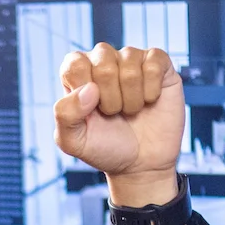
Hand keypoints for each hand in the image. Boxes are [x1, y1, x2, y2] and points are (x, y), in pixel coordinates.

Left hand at [53, 44, 184, 203]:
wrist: (141, 164)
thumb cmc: (104, 148)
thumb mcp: (73, 140)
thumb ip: (65, 114)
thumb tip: (90, 88)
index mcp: (78, 71)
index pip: (75, 64)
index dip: (84, 92)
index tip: (91, 111)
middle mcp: (103, 59)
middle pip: (104, 64)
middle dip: (110, 100)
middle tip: (114, 113)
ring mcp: (132, 59)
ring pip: (130, 66)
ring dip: (132, 99)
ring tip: (131, 110)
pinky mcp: (159, 63)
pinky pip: (155, 63)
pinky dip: (151, 90)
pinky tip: (149, 100)